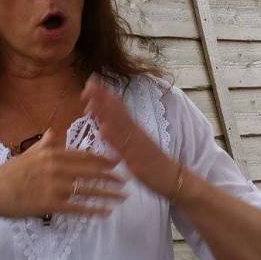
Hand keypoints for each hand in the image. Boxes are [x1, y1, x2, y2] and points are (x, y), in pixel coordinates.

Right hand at [0, 125, 124, 220]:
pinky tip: (106, 212)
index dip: (103, 159)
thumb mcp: (28, 154)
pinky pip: (78, 208)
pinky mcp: (50, 204)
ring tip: (122, 197)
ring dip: (108, 194)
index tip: (118, 160)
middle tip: (127, 179)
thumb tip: (55, 132)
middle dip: (111, 176)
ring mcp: (54, 186)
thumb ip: (45, 144)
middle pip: (91, 171)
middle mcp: (56, 168)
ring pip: (88, 190)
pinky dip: (94, 210)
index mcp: (52, 154)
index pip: (84, 155)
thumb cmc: (9, 174)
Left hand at [81, 77, 179, 196]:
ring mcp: (136, 145)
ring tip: (92, 100)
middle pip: (117, 111)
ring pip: (119, 126)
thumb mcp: (136, 142)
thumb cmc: (151, 161)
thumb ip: (122, 133)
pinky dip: (114, 138)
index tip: (91, 81)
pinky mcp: (137, 160)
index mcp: (134, 128)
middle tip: (88, 83)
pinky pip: (124, 148)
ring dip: (105, 113)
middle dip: (102, 98)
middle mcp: (135, 132)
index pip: (118, 106)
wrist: (172, 178)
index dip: (105, 94)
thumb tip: (103, 123)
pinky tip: (104, 130)